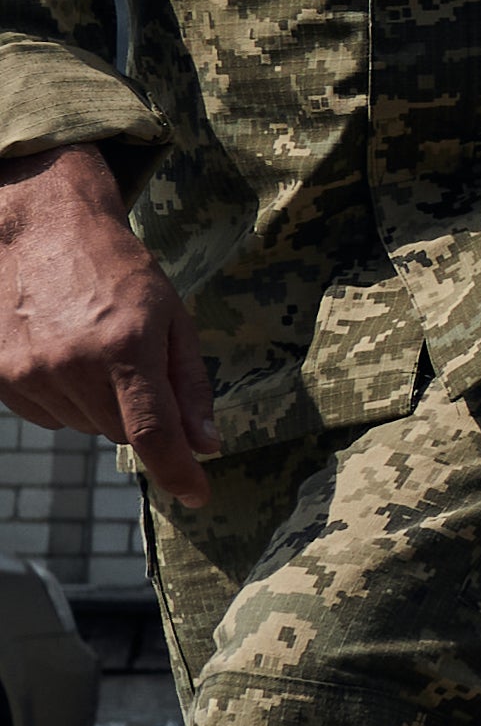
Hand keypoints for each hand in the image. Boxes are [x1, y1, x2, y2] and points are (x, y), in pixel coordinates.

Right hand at [0, 144, 209, 505]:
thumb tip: (206, 444)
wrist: (41, 230)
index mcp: (125, 348)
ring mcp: (28, 374)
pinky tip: (63, 353)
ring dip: (98, 403)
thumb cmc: (119, 269)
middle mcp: (71, 366)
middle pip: (119, 431)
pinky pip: (45, 416)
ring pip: (82, 426)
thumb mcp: (172, 315)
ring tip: (94, 348)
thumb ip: (189, 384)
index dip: (177, 471)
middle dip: (138, 410)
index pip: (152, 432)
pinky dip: (63, 397)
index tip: (198, 495)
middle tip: (134, 361)